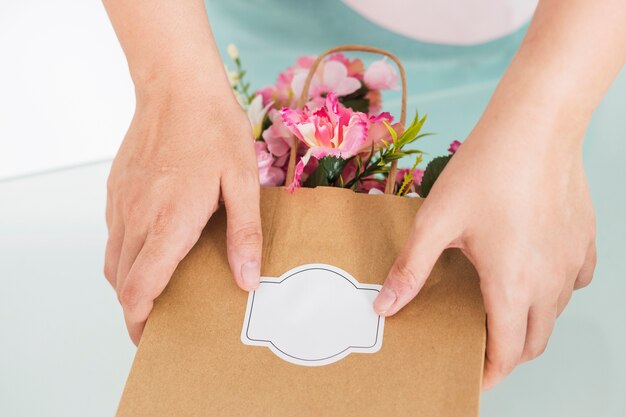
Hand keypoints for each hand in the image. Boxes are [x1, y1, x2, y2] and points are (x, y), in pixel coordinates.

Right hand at [104, 82, 260, 344]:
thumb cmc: (214, 130)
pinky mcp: (116, 190)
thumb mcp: (242, 181)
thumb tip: (246, 280)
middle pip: (122, 283)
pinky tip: (153, 247)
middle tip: (161, 319)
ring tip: (156, 290)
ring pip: (113, 261)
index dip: (141, 320)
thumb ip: (244, 234)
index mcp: (170, 222)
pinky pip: (113, 235)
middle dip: (136, 309)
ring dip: (129, 283)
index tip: (152, 336)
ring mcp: (121, 203)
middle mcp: (137, 218)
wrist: (177, 87)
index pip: (140, 288)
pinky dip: (126, 255)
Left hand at [373, 121, 595, 388]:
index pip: (508, 352)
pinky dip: (552, 291)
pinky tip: (530, 272)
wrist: (536, 126)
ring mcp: (573, 262)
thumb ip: (411, 269)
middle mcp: (550, 282)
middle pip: (535, 341)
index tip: (474, 376)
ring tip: (500, 309)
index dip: (490, 371)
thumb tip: (385, 307)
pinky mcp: (584, 240)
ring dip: (530, 322)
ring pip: (555, 313)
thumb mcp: (436, 222)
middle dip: (509, 353)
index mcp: (513, 285)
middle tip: (481, 346)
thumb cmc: (486, 170)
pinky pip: (573, 282)